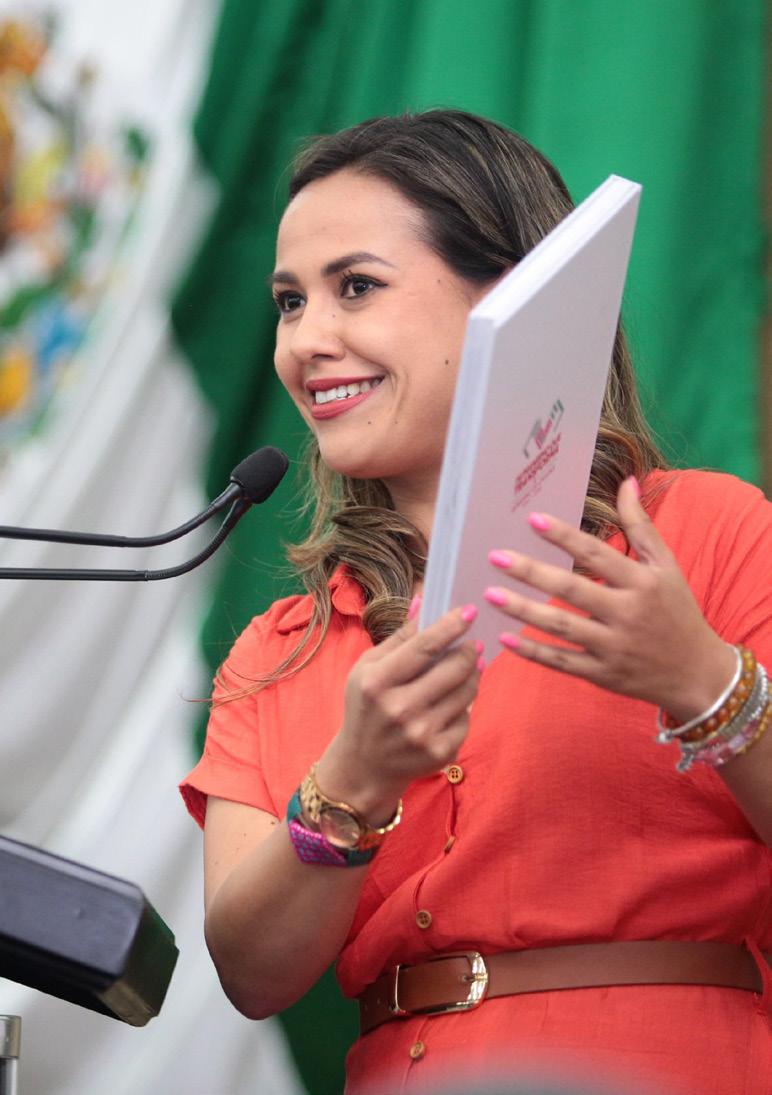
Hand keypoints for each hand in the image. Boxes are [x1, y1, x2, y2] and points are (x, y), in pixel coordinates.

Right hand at [317, 601, 481, 823]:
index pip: (424, 647)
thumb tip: (425, 599)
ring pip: (466, 692)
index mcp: (376, 683)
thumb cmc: (365, 707)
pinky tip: (454, 699)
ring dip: (472, 674)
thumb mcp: (367, 669)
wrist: (363, 765)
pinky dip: (464, 704)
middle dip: (468, 650)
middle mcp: (399, 709)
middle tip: (473, 642)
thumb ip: (398, 636)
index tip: (469, 610)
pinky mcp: (439, 753)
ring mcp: (421, 734)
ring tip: (468, 666)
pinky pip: (466, 717)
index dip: (451, 626)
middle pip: (452, 669)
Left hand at [485, 476, 735, 721]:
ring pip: (561, 626)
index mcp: (642, 583)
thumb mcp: (667, 566)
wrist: (697, 674)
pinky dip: (533, 652)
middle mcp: (627, 614)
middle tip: (495, 557)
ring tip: (489, 595)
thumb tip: (628, 482)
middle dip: (531, 572)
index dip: (564, 537)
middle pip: (571, 590)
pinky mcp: (602, 675)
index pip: (597, 555)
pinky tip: (504, 637)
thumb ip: (641, 526)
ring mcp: (613, 647)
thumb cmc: (677, 612)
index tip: (533, 519)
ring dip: (522, 611)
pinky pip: (561, 662)